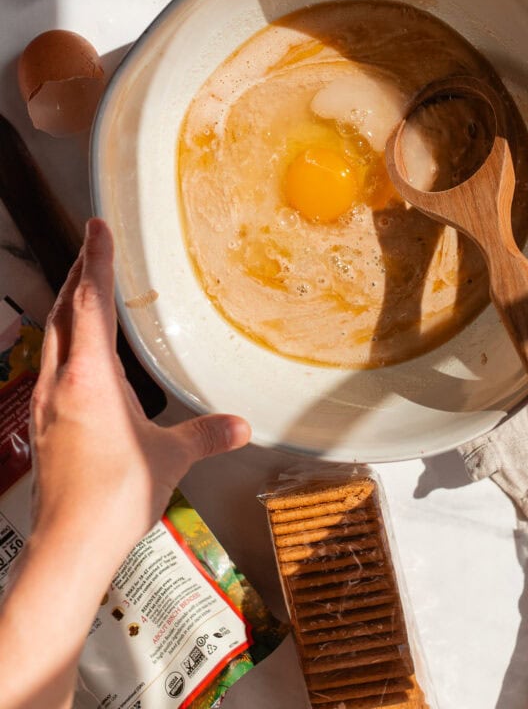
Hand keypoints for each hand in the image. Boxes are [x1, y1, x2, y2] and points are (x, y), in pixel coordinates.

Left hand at [30, 217, 250, 562]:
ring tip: (85, 290)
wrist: (68, 546)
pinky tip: (80, 356)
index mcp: (88, 376)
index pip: (91, 302)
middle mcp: (59, 381)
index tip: (97, 227)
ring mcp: (44, 402)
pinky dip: (66, 341)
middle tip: (91, 246)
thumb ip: (205, 434)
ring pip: (53, 337)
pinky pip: (51, 365)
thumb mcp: (170, 457)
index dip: (95, 259)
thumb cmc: (114, 497)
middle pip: (64, 311)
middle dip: (78, 274)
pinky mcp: (42, 424)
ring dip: (69, 306)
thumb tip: (239, 425)